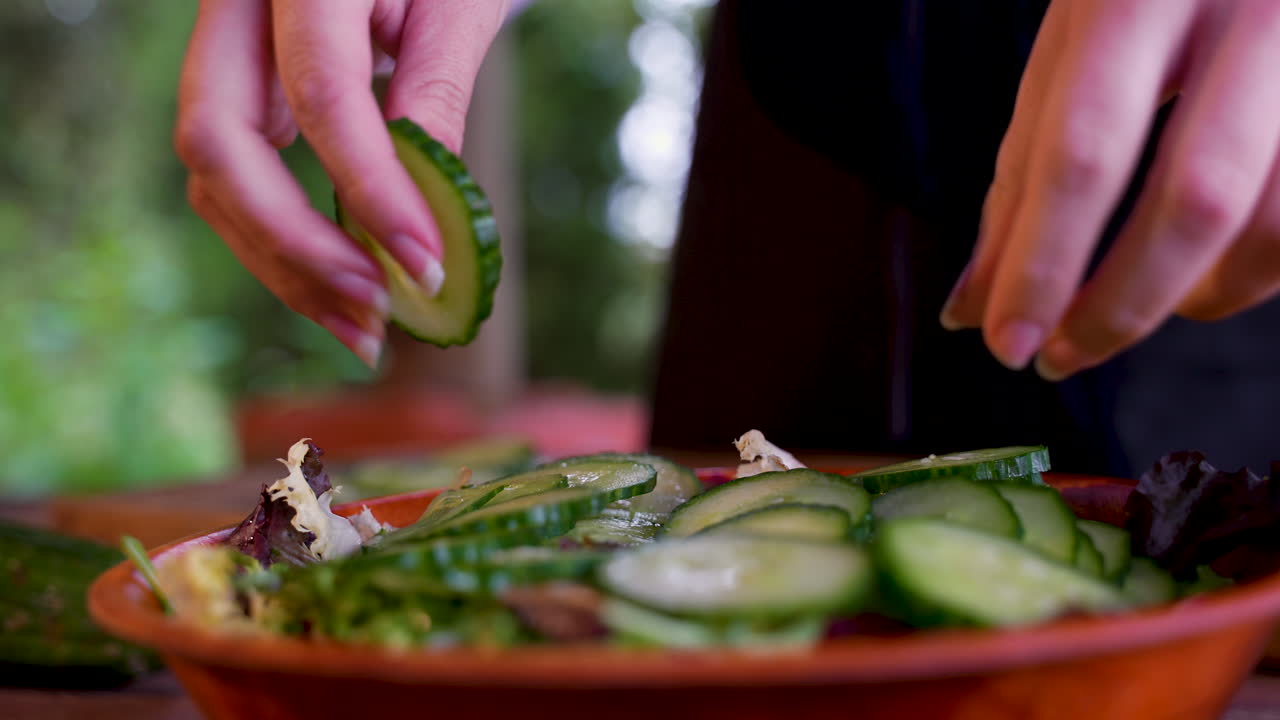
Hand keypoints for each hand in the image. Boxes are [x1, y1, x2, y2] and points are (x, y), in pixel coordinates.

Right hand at [175, 0, 507, 366]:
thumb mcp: (458, 2)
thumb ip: (437, 90)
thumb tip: (422, 214)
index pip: (320, 88)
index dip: (369, 188)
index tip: (425, 264)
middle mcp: (234, 3)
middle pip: (215, 138)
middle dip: (296, 245)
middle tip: (378, 313)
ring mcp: (220, 47)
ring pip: (212, 174)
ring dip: (285, 266)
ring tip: (366, 329)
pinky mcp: (232, 87)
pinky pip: (234, 176)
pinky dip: (282, 243)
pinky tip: (340, 288)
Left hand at [940, 0, 1279, 379]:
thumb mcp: (1072, 50)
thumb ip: (1024, 168)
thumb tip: (973, 303)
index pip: (1084, 151)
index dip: (1042, 263)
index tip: (1006, 345)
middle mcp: (1248, 12)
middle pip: (1196, 198)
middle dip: (1119, 305)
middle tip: (1060, 357)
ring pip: (1275, 219)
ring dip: (1202, 294)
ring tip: (1148, 304)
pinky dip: (1258, 267)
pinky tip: (1213, 269)